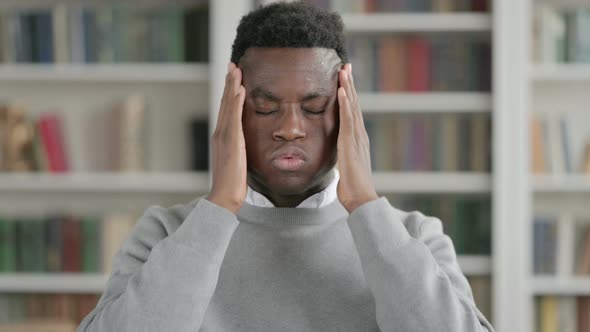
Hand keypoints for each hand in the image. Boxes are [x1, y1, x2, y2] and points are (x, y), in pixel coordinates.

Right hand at [206, 63, 246, 214]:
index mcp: (223, 136)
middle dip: (229, 83)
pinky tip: (240, 89)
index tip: (234, 77)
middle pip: (225, 103)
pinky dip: (236, 102)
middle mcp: (221, 133)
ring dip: (232, 86)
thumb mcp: (237, 160)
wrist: (225, 195)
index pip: (227, 109)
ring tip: (236, 70)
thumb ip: (238, 148)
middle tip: (233, 65)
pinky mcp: (231, 141)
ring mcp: (224, 136)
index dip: (230, 92)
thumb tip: (242, 143)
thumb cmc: (232, 182)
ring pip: (228, 106)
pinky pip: (234, 117)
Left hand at [337, 63, 378, 212]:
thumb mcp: (345, 166)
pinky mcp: (350, 144)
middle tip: (346, 65)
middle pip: (354, 104)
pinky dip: (346, 104)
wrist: (361, 199)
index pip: (352, 112)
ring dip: (348, 88)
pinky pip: (347, 120)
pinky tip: (343, 91)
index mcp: (357, 139)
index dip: (349, 94)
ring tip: (343, 70)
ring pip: (352, 108)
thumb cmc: (353, 187)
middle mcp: (359, 135)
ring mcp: (356, 138)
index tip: (345, 78)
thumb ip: (344, 156)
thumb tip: (339, 155)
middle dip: (349, 84)